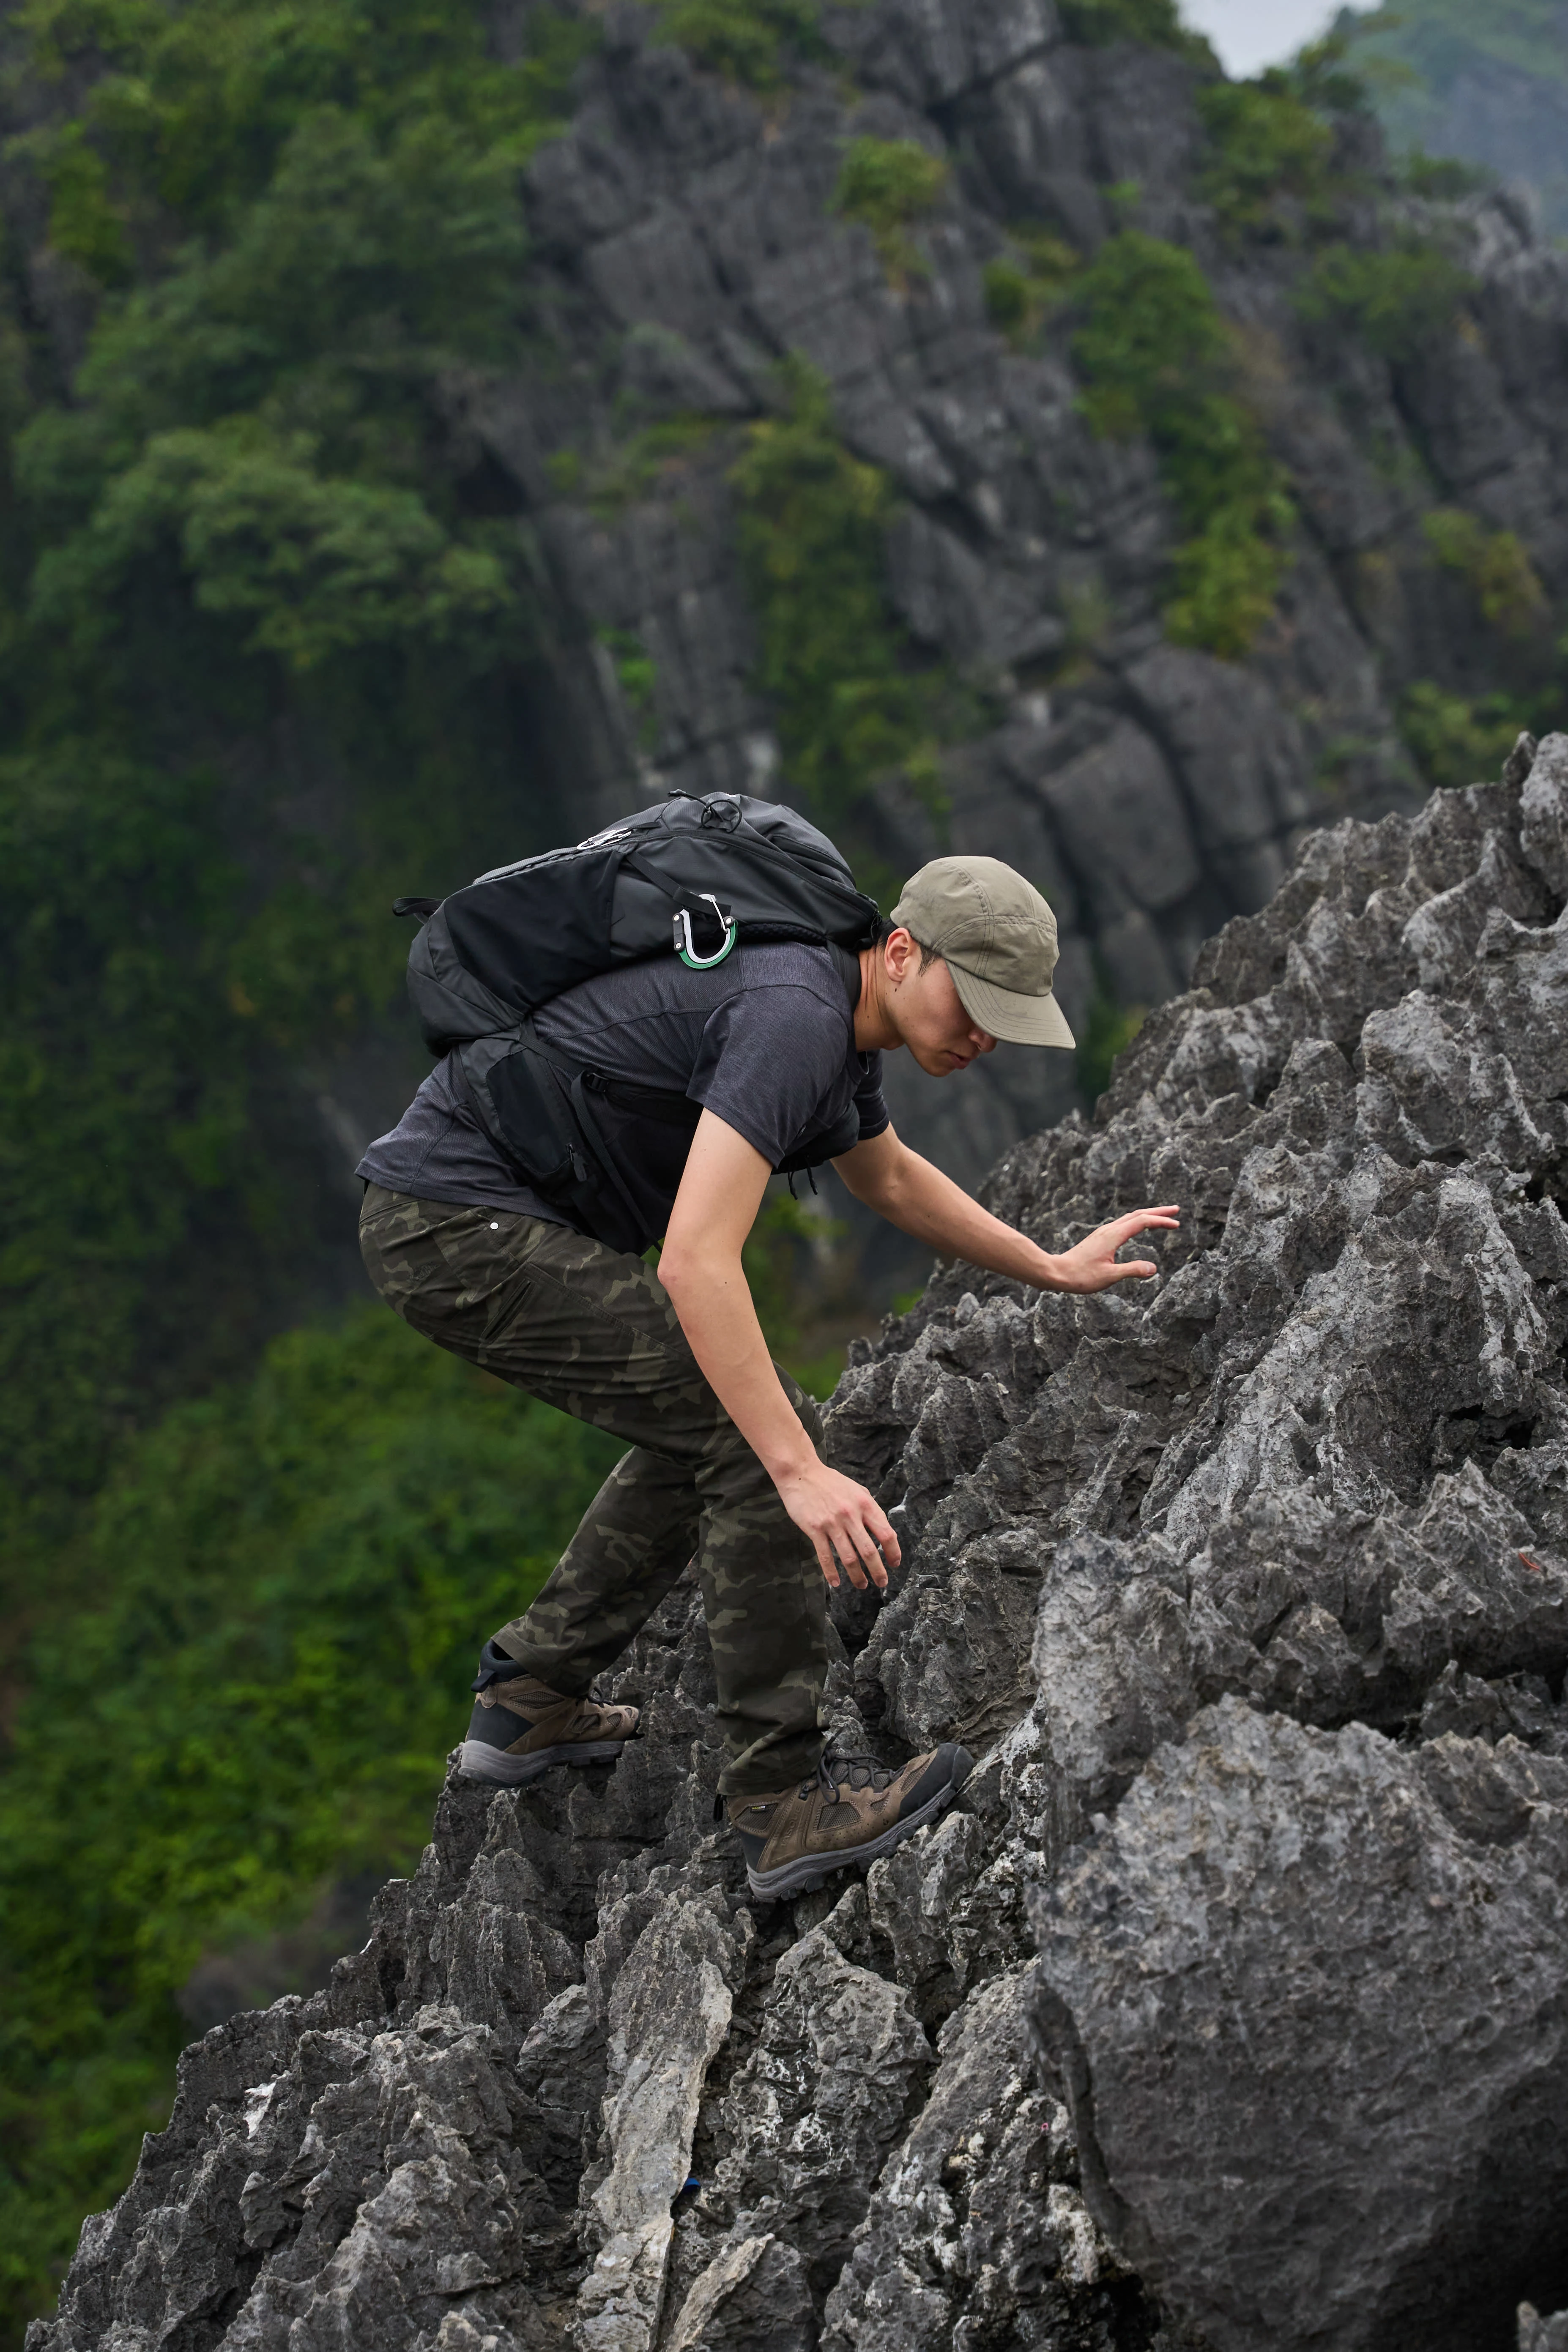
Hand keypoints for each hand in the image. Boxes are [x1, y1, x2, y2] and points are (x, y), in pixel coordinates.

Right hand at [773, 1457, 901, 1591]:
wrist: (801, 1473)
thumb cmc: (831, 1482)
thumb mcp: (857, 1490)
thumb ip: (869, 1510)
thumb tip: (882, 1532)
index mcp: (865, 1505)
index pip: (886, 1534)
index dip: (893, 1552)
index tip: (894, 1563)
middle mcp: (851, 1515)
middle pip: (869, 1551)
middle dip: (878, 1571)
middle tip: (882, 1583)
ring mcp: (832, 1523)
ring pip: (849, 1557)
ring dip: (857, 1575)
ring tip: (861, 1585)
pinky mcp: (814, 1529)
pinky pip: (825, 1556)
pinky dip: (831, 1572)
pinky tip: (835, 1583)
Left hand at [1047, 1205, 1180, 1293]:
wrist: (1057, 1273)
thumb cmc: (1081, 1276)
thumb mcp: (1109, 1276)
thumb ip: (1132, 1271)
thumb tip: (1153, 1269)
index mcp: (1113, 1236)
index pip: (1142, 1222)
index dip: (1161, 1222)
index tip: (1176, 1224)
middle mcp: (1109, 1230)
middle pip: (1138, 1214)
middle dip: (1158, 1212)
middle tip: (1176, 1210)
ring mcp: (1103, 1232)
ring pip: (1130, 1218)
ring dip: (1148, 1215)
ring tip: (1162, 1217)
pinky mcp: (1100, 1238)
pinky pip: (1123, 1224)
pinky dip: (1137, 1221)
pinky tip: (1138, 1227)